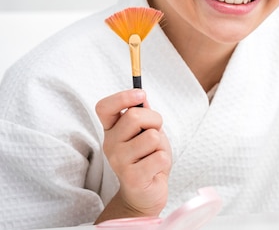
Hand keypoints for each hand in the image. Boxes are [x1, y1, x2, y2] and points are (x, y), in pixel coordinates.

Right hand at [95, 89, 171, 220]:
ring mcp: (118, 162)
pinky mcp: (132, 177)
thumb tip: (141, 97)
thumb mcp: (147, 131)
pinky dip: (164, 160)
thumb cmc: (148, 158)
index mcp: (111, 130)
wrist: (145, 194)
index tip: (140, 94)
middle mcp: (110, 144)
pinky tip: (155, 169)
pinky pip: (160, 156)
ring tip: (153, 155)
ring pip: (151, 136)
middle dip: (155, 120)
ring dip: (161, 144)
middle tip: (155, 134)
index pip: (104, 107)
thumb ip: (143, 114)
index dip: (122, 97)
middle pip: (134, 117)